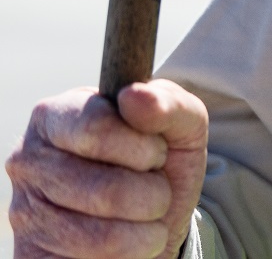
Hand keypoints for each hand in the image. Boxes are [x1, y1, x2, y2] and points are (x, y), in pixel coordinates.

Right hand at [7, 81, 207, 258]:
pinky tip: (130, 238)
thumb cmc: (159, 163)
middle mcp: (28, 160)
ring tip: (147, 213)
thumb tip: (135, 95)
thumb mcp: (180, 127)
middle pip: (103, 188)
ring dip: (147, 226)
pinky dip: (131, 251)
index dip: (142, 146)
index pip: (95, 127)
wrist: (153, 219)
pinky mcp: (32, 254)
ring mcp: (25, 210)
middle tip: (155, 185)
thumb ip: (168, 103)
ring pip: (102, 233)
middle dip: (153, 192)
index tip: (156, 152)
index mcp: (56, 114)